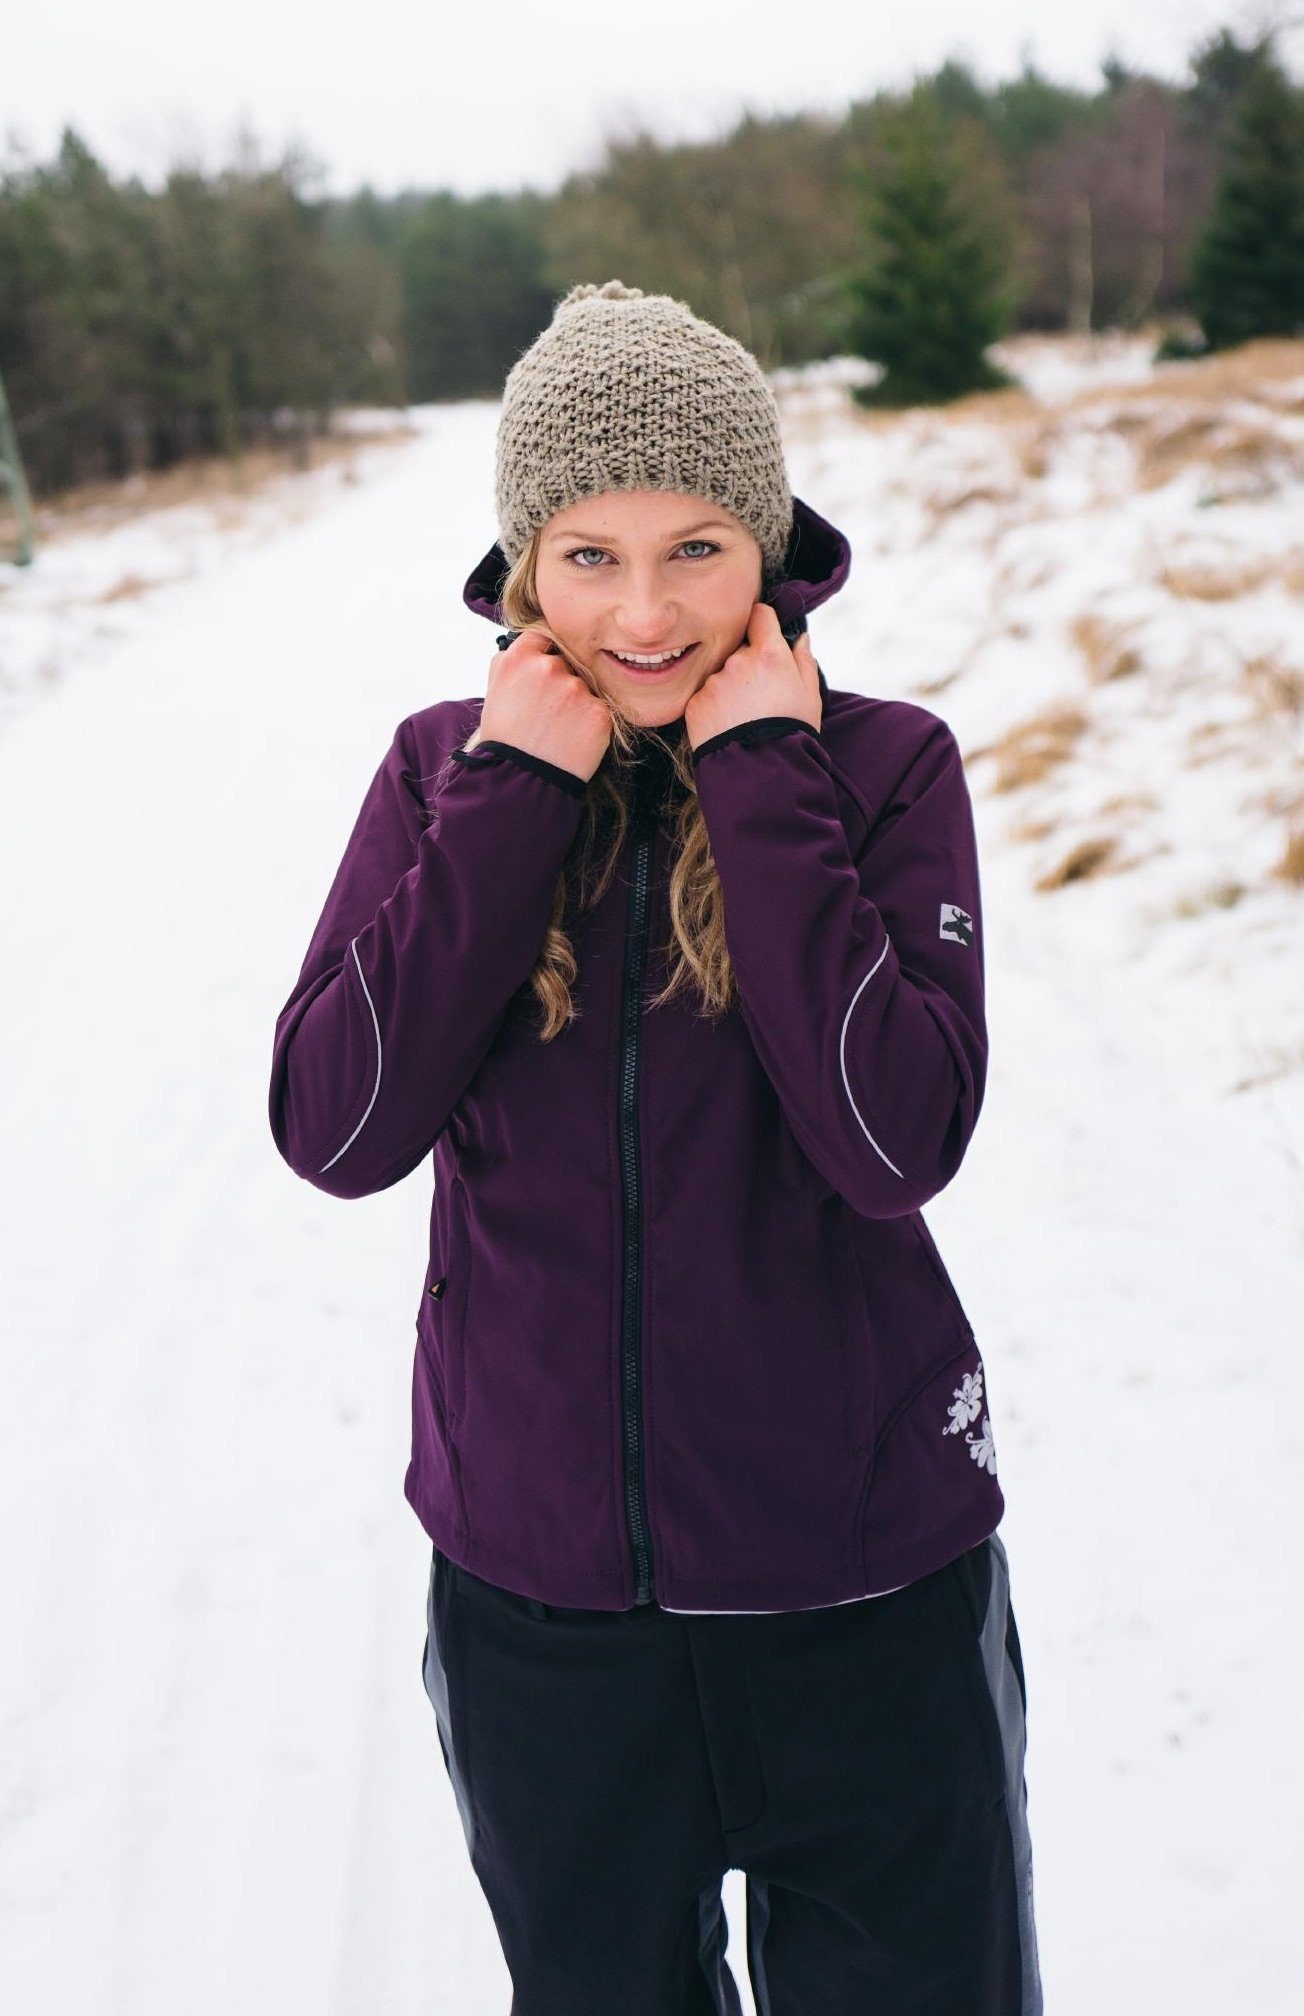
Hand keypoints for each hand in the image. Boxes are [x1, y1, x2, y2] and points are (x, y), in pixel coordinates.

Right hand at [476, 628, 613, 781]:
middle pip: (566, 663)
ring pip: (585, 687)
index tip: (542, 677)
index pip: (542, 637)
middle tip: (546, 715)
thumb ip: (515, 661)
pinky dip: (590, 724)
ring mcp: (575, 690)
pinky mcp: (598, 713)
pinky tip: (572, 740)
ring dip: (577, 704)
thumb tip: (536, 644)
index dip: (544, 656)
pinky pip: (600, 710)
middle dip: (561, 684)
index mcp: (518, 658)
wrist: (519, 781)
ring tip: (558, 730)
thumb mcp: (494, 690)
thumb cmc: (505, 739)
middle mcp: (548, 668)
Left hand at [684, 603, 821, 750]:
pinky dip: (713, 707)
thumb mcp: (810, 697)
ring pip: (720, 675)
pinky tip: (727, 727)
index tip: (764, 635)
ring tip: (743, 718)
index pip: (760, 615)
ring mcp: (713, 682)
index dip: (763, 624)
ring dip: (728, 688)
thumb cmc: (793, 734)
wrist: (762, 774)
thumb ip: (803, 661)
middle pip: (739, 650)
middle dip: (747, 665)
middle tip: (759, 696)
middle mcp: (738, 661)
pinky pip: (704, 697)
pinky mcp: (695, 704)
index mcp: (769, 654)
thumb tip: (799, 637)